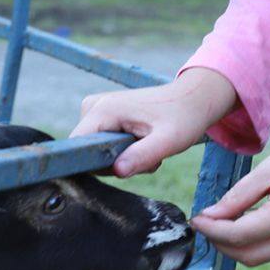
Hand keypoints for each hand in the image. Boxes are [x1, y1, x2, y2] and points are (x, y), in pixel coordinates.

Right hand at [75, 67, 239, 176]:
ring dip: (123, 158)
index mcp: (103, 110)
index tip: (123, 168)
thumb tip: (116, 171)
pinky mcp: (104, 115)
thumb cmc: (184, 117)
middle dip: (116, 162)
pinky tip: (144, 143)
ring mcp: (97, 109)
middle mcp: (94, 106)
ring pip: (96, 151)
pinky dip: (124, 151)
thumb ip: (142, 155)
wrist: (193, 98)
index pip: (76, 148)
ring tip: (149, 147)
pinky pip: (103, 144)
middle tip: (147, 156)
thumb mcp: (168, 140)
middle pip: (87, 152)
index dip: (94, 166)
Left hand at [193, 107, 269, 265]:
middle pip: (250, 257)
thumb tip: (211, 216)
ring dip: (242, 244)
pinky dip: (262, 238)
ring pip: (266, 255)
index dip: (212, 230)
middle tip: (207, 224)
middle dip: (223, 244)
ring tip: (226, 220)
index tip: (197, 219)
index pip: (239, 236)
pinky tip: (253, 219)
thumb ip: (238, 196)